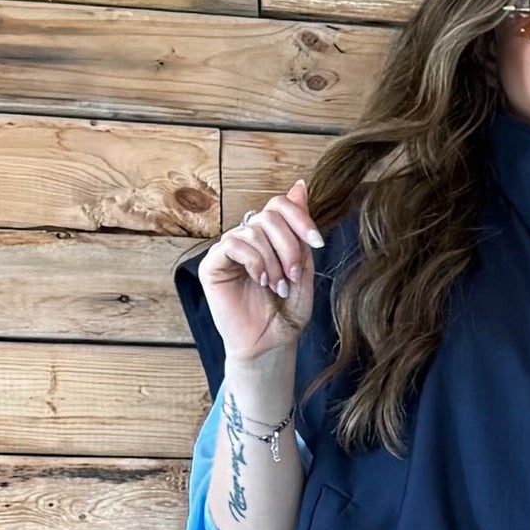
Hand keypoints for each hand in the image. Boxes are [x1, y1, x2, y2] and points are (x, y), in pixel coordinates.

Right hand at [196, 183, 322, 373]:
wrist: (270, 344)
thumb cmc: (286, 312)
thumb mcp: (303, 269)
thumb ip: (299, 232)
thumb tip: (299, 186)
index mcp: (270, 237)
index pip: (280, 205)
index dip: (300, 217)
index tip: (317, 243)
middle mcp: (248, 238)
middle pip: (269, 215)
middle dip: (289, 245)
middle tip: (294, 277)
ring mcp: (229, 250)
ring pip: (254, 230)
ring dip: (273, 261)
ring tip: (278, 287)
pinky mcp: (213, 264)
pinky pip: (233, 244)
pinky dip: (254, 262)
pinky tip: (261, 282)